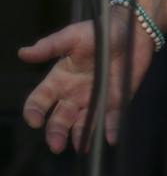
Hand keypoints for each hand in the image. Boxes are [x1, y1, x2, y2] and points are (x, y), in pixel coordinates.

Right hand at [18, 8, 155, 152]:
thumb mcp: (74, 36)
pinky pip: (111, 119)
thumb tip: (23, 52)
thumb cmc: (100, 31)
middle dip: (55, 132)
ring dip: (81, 136)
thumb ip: (51, 46)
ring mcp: (95, 100)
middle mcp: (74, 94)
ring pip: (83, 124)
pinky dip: (111, 129)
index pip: (39, 101)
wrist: (133, 29)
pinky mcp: (116, 101)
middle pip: (59, 119)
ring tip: (82, 146)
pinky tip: (110, 137)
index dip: (34, 112)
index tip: (35, 121)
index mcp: (60, 80)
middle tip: (56, 144)